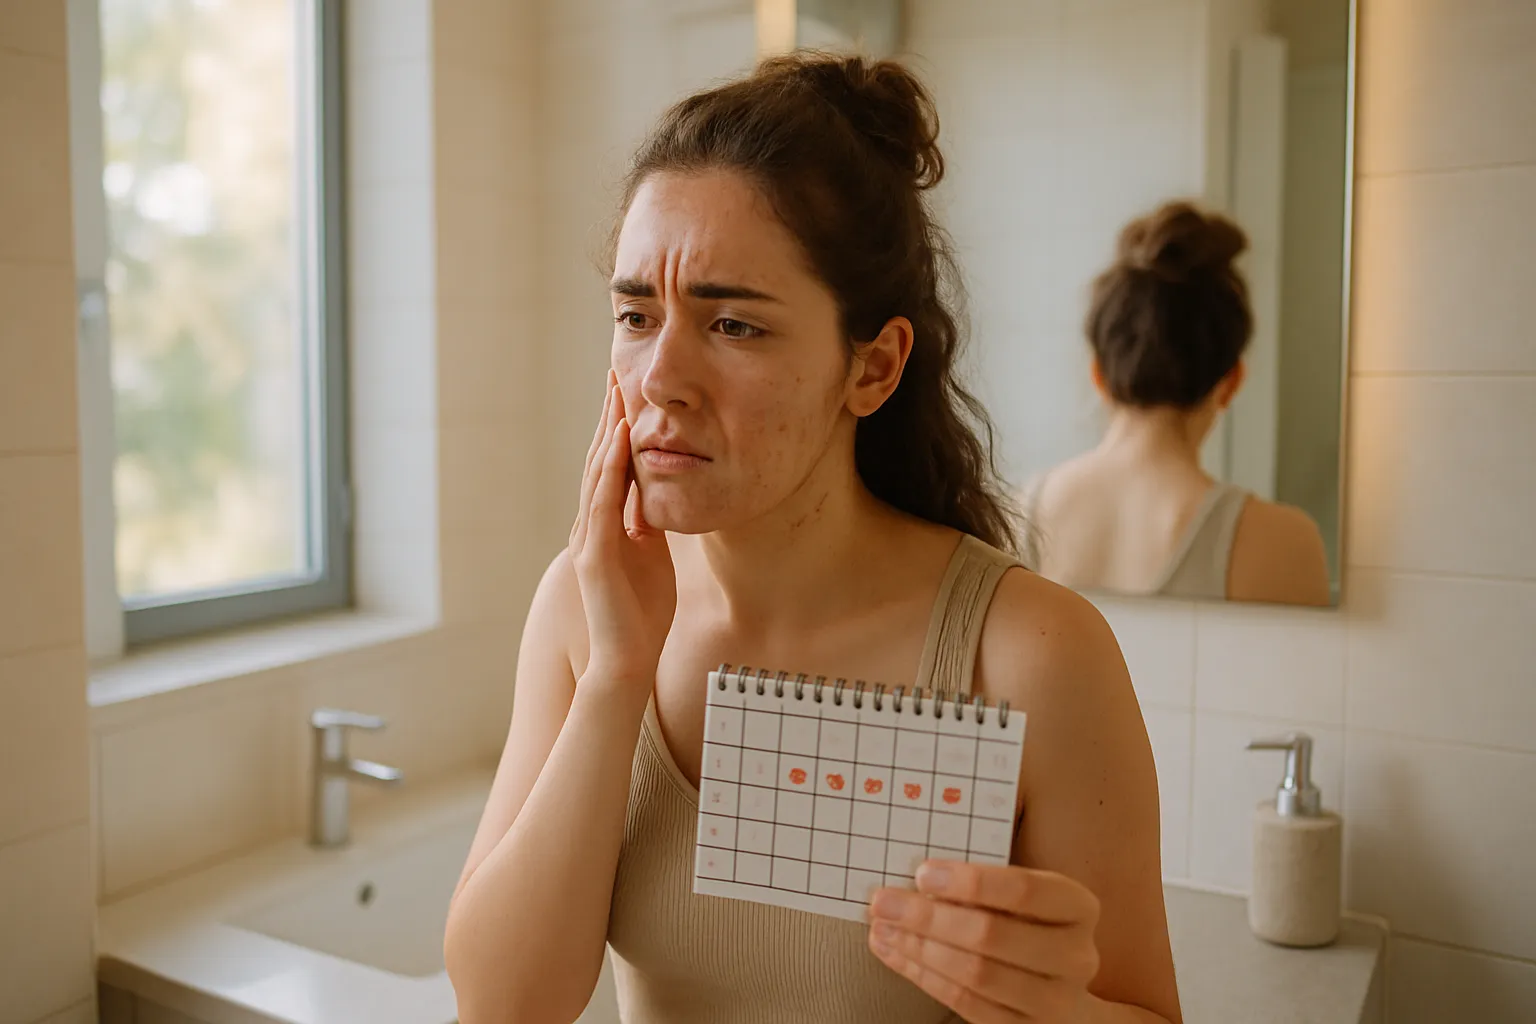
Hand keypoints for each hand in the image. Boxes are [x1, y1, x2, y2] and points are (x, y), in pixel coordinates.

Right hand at [568, 371, 676, 690]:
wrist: (626, 660)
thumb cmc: (642, 615)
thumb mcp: (652, 557)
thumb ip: (648, 525)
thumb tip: (657, 496)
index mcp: (607, 525)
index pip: (611, 466)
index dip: (617, 426)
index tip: (626, 390)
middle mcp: (591, 524)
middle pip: (598, 458)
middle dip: (608, 414)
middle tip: (615, 372)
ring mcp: (589, 537)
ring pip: (597, 472)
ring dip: (607, 429)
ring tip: (616, 391)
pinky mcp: (594, 554)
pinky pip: (604, 501)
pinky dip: (612, 467)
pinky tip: (619, 437)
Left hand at [868, 861, 1101, 1022]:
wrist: (1065, 989)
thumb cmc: (1034, 923)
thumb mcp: (1030, 890)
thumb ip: (990, 870)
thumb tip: (925, 853)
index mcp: (1078, 908)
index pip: (1026, 890)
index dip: (972, 882)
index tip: (923, 872)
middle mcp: (1075, 957)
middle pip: (993, 937)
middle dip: (928, 918)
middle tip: (884, 901)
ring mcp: (1054, 1002)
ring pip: (975, 976)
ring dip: (919, 949)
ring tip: (882, 927)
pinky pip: (966, 1005)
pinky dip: (924, 977)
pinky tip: (895, 953)